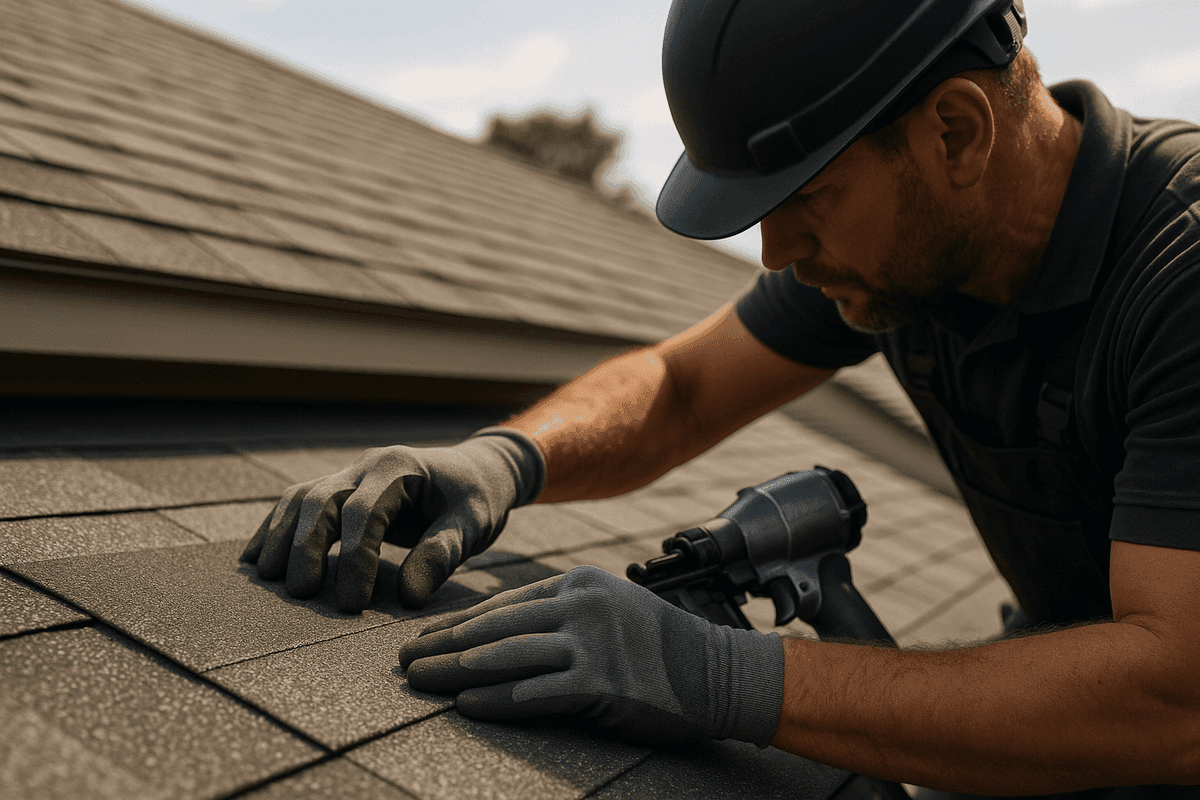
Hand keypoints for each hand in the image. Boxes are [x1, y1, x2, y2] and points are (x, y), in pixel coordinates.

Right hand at [241, 428, 544, 612]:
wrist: (477, 471)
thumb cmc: (477, 498)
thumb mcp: (474, 524)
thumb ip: (443, 554)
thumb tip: (409, 597)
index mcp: (401, 467)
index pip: (364, 511)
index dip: (354, 558)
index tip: (352, 604)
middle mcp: (367, 464)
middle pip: (321, 499)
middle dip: (306, 546)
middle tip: (300, 594)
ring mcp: (350, 472)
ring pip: (302, 498)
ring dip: (281, 536)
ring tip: (267, 579)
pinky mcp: (340, 488)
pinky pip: (299, 502)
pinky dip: (276, 528)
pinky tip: (256, 559)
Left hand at [399, 565, 783, 746]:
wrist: (716, 672)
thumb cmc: (659, 646)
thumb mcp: (609, 609)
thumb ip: (562, 615)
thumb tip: (499, 636)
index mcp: (578, 583)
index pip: (502, 605)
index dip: (456, 623)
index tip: (422, 636)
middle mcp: (580, 605)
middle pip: (494, 627)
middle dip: (441, 645)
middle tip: (402, 660)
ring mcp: (590, 643)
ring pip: (505, 656)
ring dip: (453, 671)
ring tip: (418, 681)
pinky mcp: (600, 683)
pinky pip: (533, 692)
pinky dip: (494, 699)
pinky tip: (464, 705)